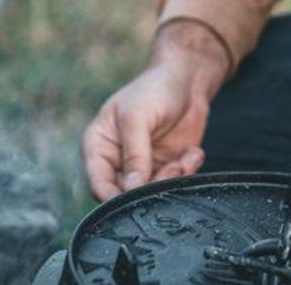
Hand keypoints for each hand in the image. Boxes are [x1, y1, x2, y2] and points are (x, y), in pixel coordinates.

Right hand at [83, 21, 230, 199]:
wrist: (188, 80)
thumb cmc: (155, 90)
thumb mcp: (137, 117)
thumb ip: (134, 155)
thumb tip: (132, 188)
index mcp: (99, 147)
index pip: (98, 186)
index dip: (115, 199)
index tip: (137, 198)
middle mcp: (118, 162)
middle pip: (127, 196)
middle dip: (151, 188)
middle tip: (171, 169)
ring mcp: (143, 168)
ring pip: (152, 194)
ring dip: (172, 180)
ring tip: (183, 159)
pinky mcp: (165, 169)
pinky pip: (173, 186)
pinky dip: (187, 173)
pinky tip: (192, 153)